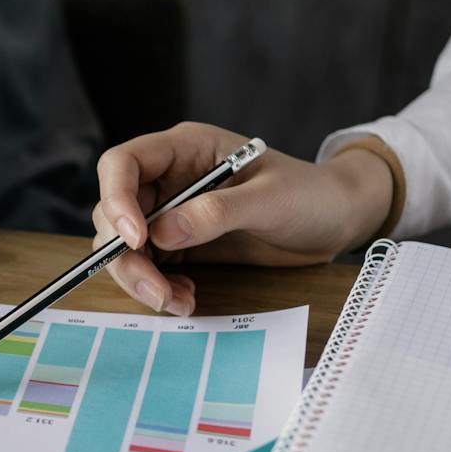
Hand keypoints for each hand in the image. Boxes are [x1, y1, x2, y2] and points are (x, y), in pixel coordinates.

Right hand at [92, 123, 393, 314]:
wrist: (336, 221)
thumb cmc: (311, 195)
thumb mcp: (271, 200)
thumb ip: (218, 212)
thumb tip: (163, 231)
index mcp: (185, 149)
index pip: (123, 164)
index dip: (116, 199)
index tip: (136, 239)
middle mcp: (169, 179)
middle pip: (114, 213)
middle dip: (126, 256)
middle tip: (157, 291)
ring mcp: (171, 213)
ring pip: (125, 247)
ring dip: (141, 279)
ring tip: (177, 301)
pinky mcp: (180, 245)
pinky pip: (150, 268)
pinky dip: (159, 289)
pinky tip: (186, 299)